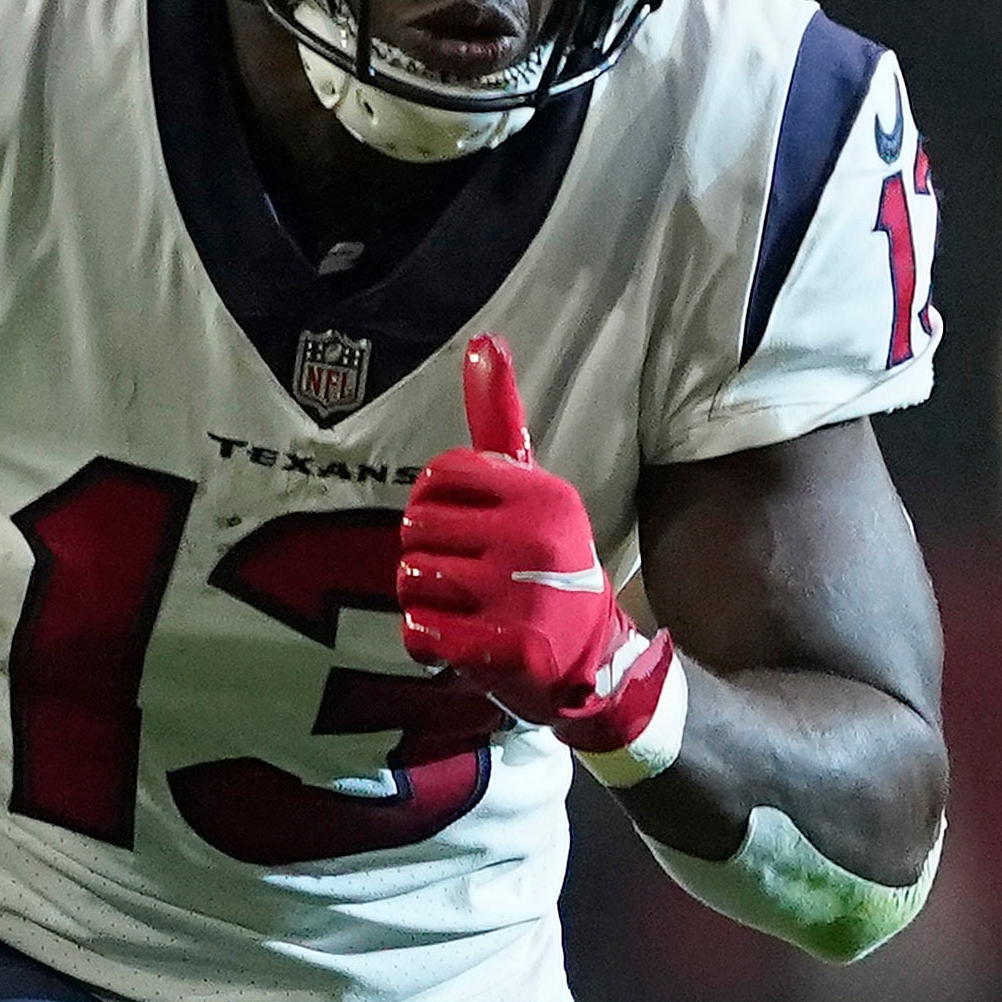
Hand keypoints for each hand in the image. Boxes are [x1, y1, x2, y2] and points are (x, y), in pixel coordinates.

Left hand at [396, 336, 675, 758]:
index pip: (439, 476)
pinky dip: (426, 643)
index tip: (459, 527)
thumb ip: (501, 421)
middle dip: (425, 553)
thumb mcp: (533, 491)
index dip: (432, 503)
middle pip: (415, 528)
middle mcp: (534, 538)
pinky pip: (417, 632)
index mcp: (540, 493)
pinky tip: (458, 642)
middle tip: (462, 576)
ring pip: (410, 579)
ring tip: (462, 608)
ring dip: (424, 600)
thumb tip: (483, 340)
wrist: (591, 661)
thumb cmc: (544, 565)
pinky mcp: (505, 648)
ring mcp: (520, 595)